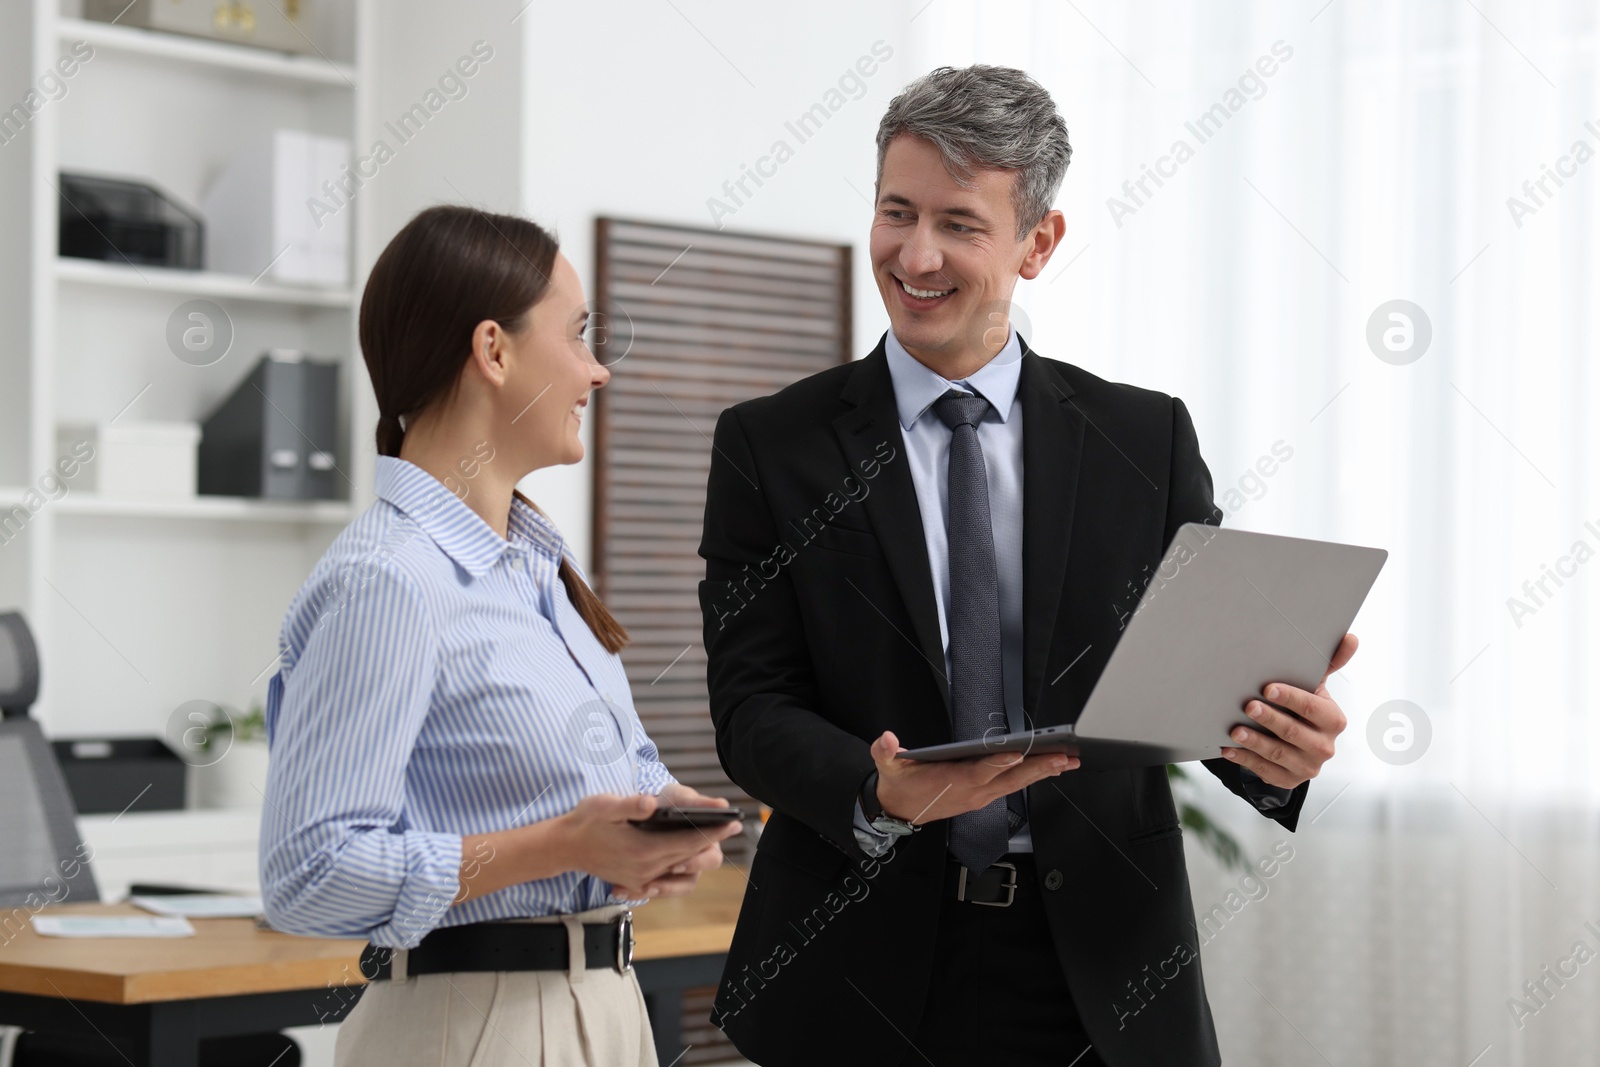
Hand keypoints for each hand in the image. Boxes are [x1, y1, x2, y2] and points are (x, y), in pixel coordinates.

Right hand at [555, 793, 740, 900]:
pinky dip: (681, 867)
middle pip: (689, 856)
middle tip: (732, 824)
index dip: (712, 832)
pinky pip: (667, 878)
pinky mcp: (636, 882)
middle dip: (712, 840)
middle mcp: (645, 868)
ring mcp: (641, 878)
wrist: (564, 847)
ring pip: (681, 868)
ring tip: (714, 836)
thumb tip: (651, 803)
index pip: (687, 842)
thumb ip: (630, 805)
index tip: (732, 822)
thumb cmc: (586, 821)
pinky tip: (688, 853)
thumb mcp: (604, 805)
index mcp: (642, 850)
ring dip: (698, 854)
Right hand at [869, 730, 1077, 824]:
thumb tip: (886, 740)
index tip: (1018, 753)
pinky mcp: (982, 797)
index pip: (980, 772)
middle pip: (1010, 780)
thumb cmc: (900, 785)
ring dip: (1042, 773)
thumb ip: (886, 752)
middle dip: (1038, 769)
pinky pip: (1012, 786)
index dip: (998, 763)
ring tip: (1067, 762)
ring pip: (1016, 784)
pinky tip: (1047, 769)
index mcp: (953, 782)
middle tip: (1064, 758)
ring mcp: (980, 797)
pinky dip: (1031, 777)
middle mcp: (972, 792)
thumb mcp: (888, 767)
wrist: (899, 812)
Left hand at [1222, 632, 1357, 788]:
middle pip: (1294, 732)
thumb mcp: (1315, 688)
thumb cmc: (1303, 708)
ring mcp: (1307, 766)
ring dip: (1255, 742)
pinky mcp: (1288, 779)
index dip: (1291, 698)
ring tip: (1235, 731)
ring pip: (1278, 754)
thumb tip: (1351, 637)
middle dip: (1270, 719)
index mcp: (1333, 720)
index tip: (1268, 688)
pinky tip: (1228, 749)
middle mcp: (1325, 746)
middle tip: (1248, 706)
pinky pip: (1265, 771)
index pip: (1312, 708)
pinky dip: (1245, 760)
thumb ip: (1331, 664)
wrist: (1297, 744)